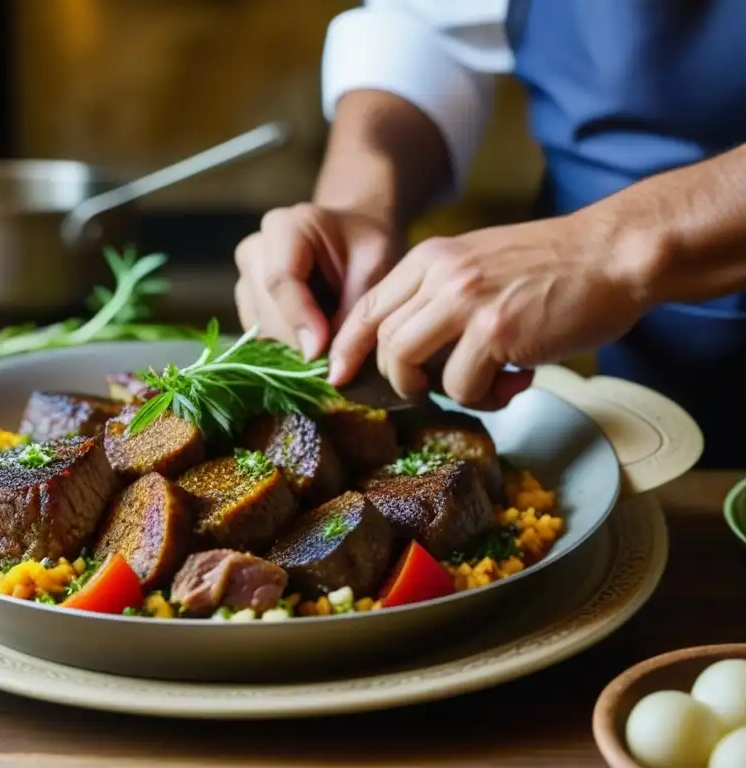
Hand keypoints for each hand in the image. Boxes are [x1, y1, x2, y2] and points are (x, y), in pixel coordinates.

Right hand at [233, 203, 395, 359]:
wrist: (351, 237)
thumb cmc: (365, 246)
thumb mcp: (374, 267)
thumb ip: (353, 312)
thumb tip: (332, 368)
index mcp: (285, 227)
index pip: (280, 279)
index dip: (299, 319)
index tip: (321, 352)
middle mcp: (254, 251)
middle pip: (265, 311)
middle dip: (300, 341)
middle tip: (336, 354)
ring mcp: (244, 279)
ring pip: (259, 330)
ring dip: (294, 346)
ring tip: (329, 338)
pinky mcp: (246, 305)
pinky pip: (259, 338)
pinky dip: (287, 346)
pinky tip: (313, 337)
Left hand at [327, 213, 647, 408]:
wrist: (615, 254)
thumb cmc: (554, 268)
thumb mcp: (480, 264)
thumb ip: (440, 296)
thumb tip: (407, 354)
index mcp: (432, 257)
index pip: (367, 306)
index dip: (347, 346)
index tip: (339, 375)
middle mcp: (440, 274)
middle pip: (381, 340)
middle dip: (397, 379)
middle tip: (431, 390)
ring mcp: (465, 301)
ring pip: (406, 363)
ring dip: (436, 390)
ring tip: (480, 385)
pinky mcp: (495, 330)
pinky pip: (460, 386)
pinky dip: (483, 397)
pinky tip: (517, 381)